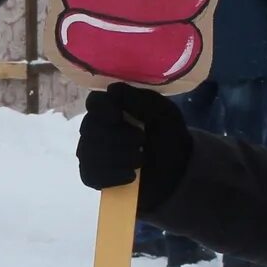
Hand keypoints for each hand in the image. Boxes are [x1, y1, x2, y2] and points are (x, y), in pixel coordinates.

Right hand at [76, 83, 191, 208]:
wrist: (177, 172)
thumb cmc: (169, 137)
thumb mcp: (163, 113)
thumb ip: (140, 100)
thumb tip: (111, 89)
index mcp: (113, 108)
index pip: (93, 102)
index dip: (102, 109)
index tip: (117, 116)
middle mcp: (97, 128)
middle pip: (90, 128)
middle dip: (118, 136)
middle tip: (141, 141)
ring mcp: (92, 153)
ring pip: (89, 152)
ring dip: (119, 156)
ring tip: (141, 160)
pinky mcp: (93, 176)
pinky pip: (90, 175)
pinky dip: (113, 176)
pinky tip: (132, 176)